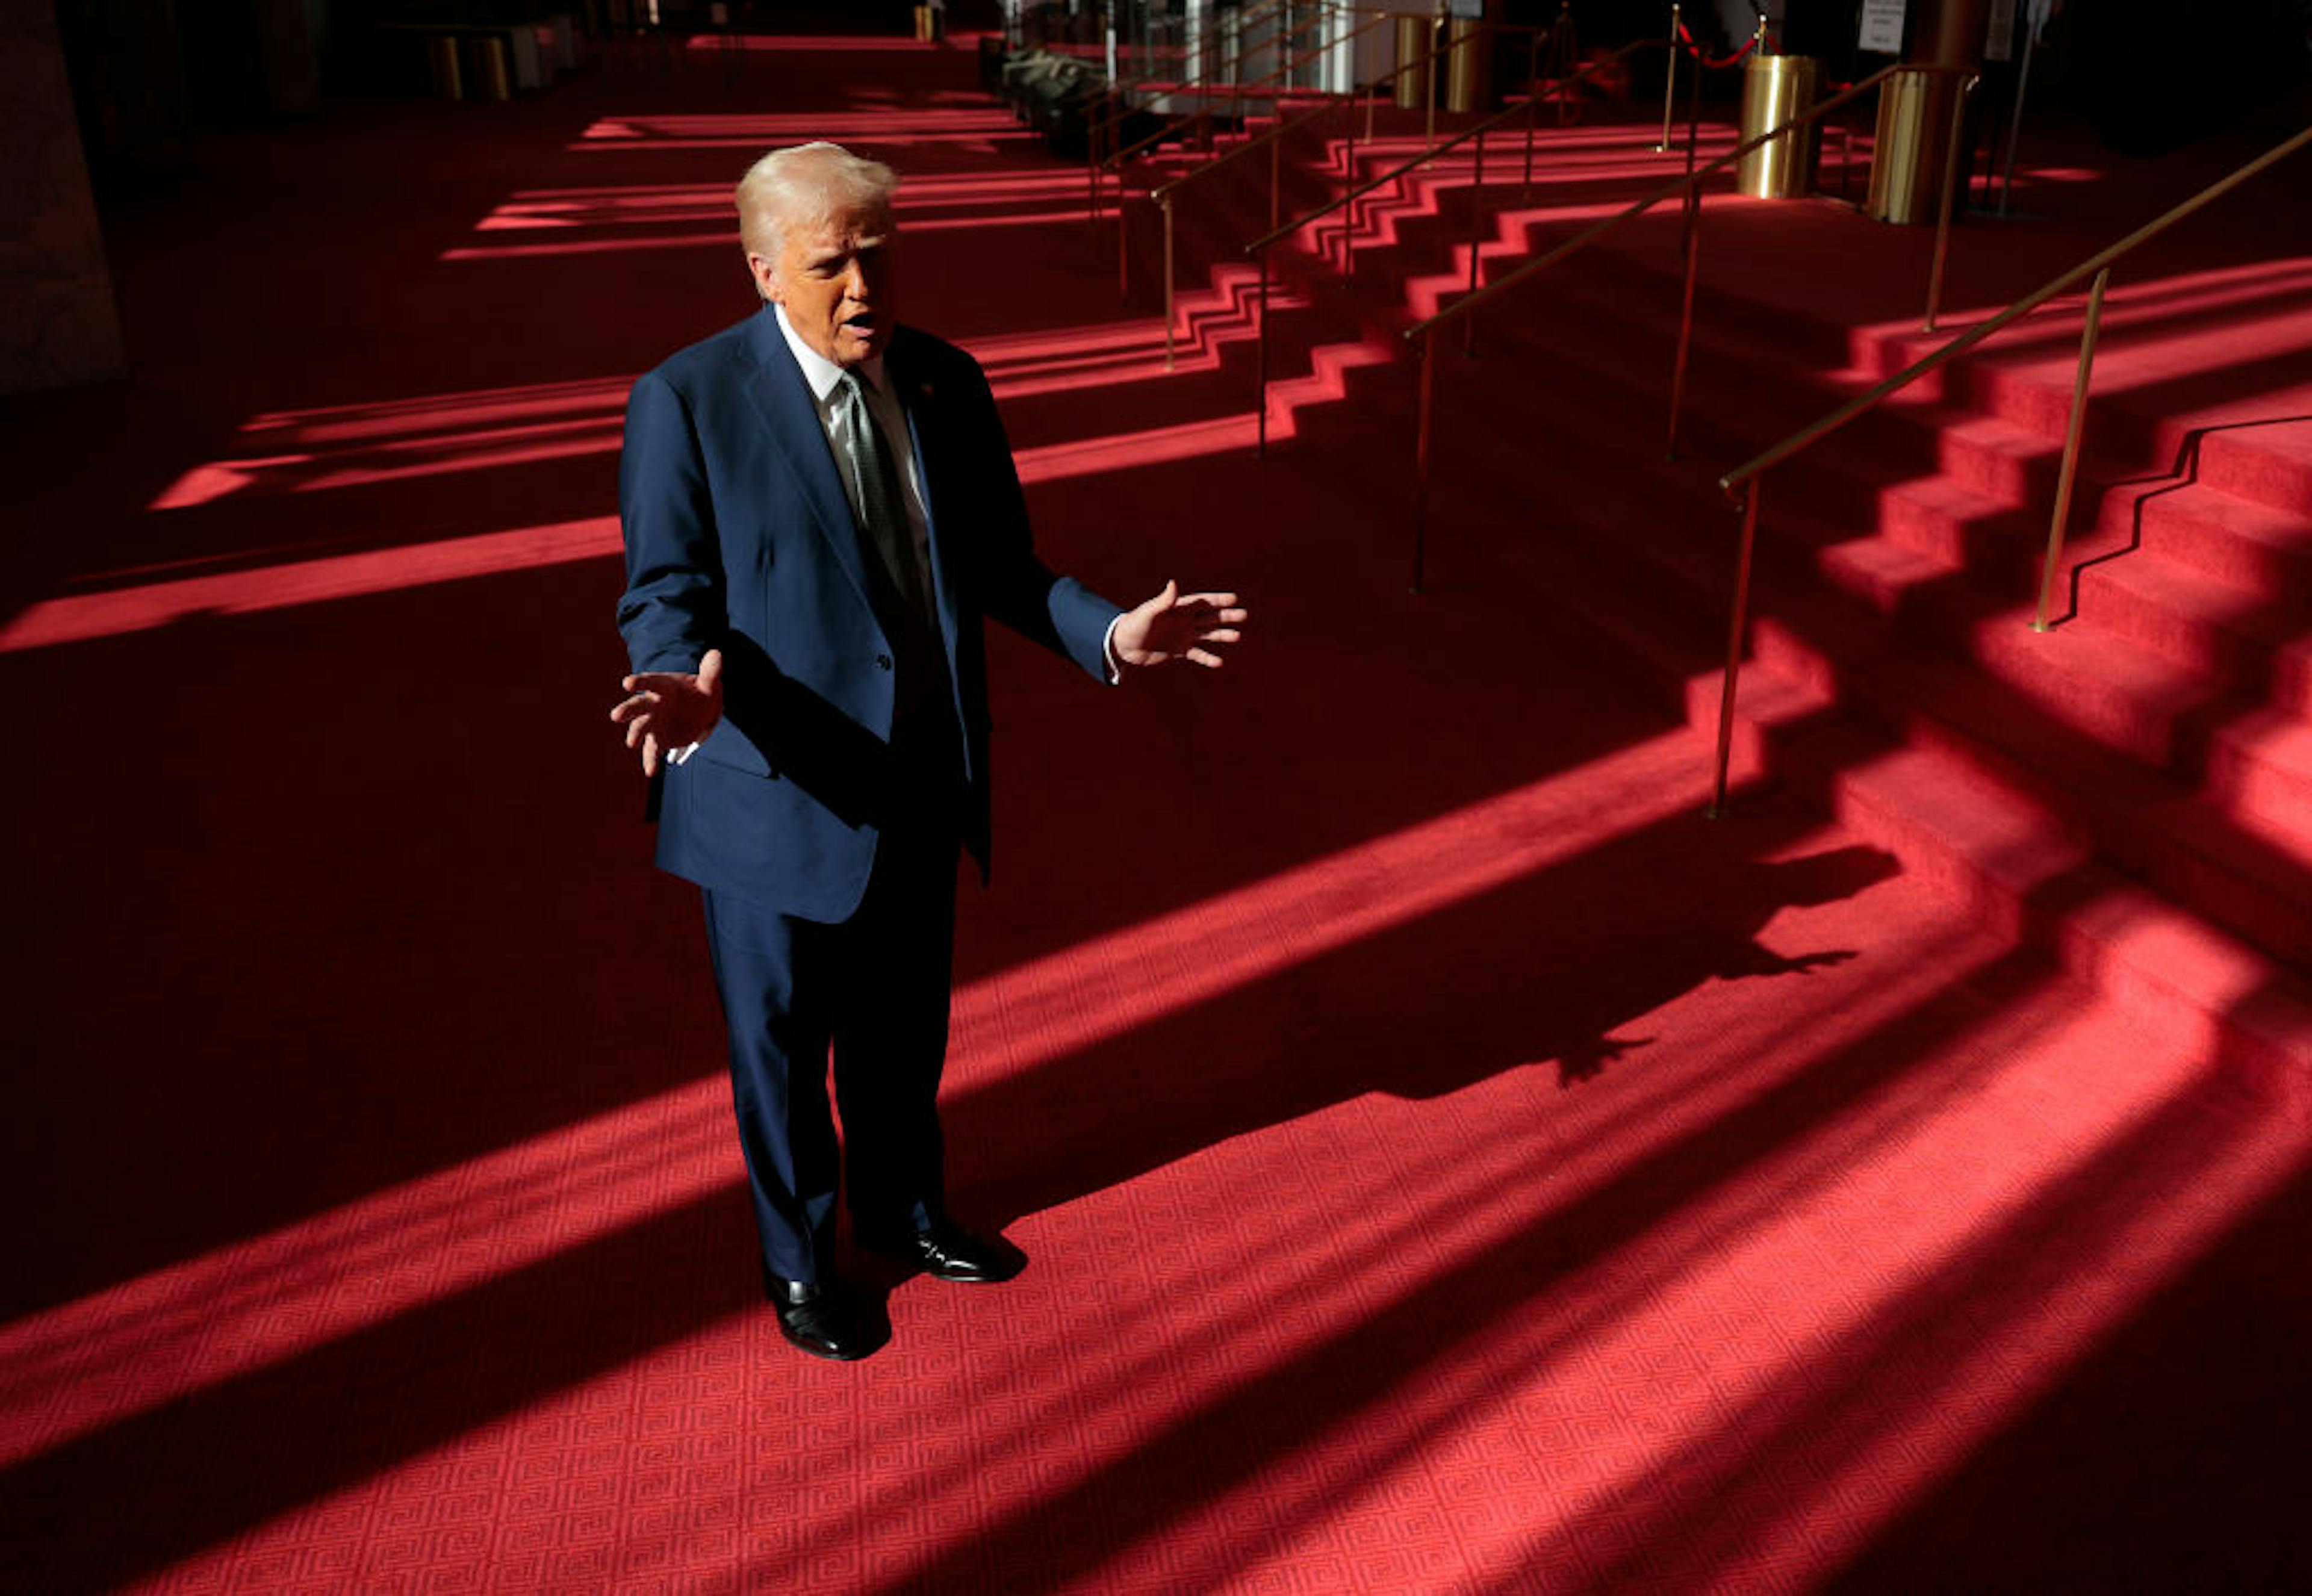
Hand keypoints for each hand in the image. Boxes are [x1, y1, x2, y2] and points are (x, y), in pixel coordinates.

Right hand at [610, 648, 723, 774]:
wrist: (698, 711)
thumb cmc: (700, 693)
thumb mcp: (709, 683)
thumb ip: (710, 672)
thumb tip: (716, 654)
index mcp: (662, 687)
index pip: (648, 682)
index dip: (638, 682)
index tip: (627, 683)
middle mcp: (652, 704)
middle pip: (637, 706)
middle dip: (627, 710)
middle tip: (616, 715)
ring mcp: (652, 723)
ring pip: (640, 728)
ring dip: (635, 735)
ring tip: (632, 743)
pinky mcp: (657, 739)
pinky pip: (652, 750)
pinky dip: (650, 760)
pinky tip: (651, 771)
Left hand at [1111, 580, 1246, 669]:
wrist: (1123, 645)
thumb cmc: (1134, 625)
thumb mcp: (1149, 612)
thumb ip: (1163, 600)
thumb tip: (1174, 583)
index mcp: (1178, 608)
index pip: (1202, 602)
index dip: (1218, 600)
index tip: (1234, 598)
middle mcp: (1184, 621)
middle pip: (1209, 617)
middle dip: (1226, 616)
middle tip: (1244, 615)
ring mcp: (1183, 636)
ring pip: (1207, 634)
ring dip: (1222, 635)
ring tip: (1237, 636)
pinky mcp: (1179, 651)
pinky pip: (1197, 654)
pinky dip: (1207, 658)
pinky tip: (1219, 662)